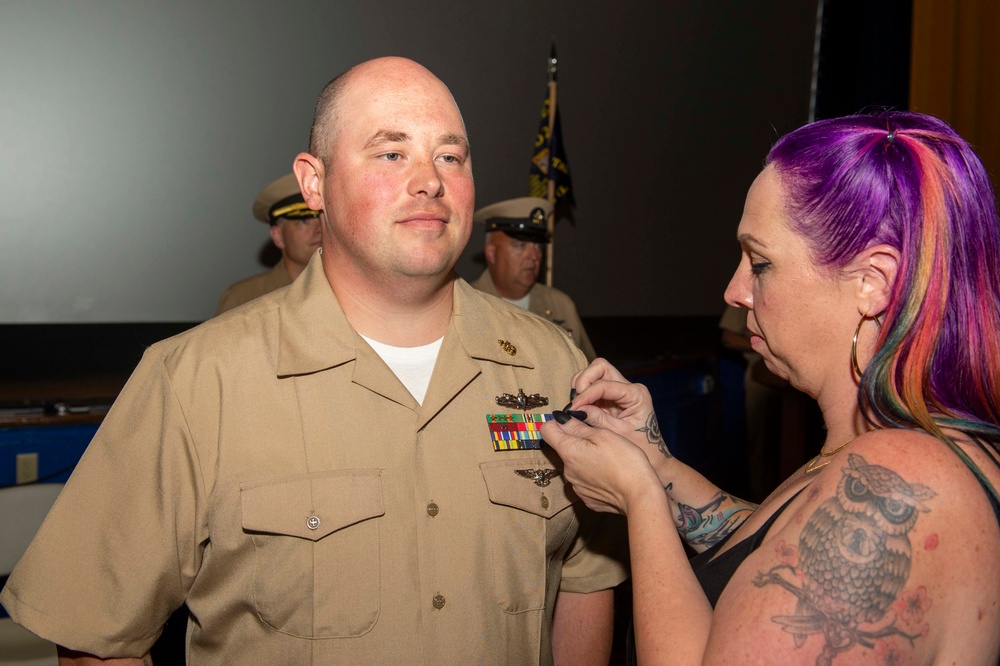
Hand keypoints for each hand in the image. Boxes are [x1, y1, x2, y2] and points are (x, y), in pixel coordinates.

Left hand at [541, 414, 662, 516]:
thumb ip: (578, 426)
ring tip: (606, 458)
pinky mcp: (586, 498)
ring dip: (584, 458)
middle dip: (575, 441)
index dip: (558, 422)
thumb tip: (560, 418)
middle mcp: (567, 471)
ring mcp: (576, 487)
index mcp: (569, 451)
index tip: (572, 421)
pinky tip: (608, 474)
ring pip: (574, 465)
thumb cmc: (625, 460)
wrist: (639, 495)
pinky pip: (584, 481)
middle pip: (562, 448)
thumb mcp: (603, 434)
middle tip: (597, 439)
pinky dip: (592, 475)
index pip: (547, 430)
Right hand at [567, 358, 672, 473]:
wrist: (653, 456)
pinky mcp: (612, 396)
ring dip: (582, 385)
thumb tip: (574, 410)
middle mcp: (629, 387)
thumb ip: (596, 419)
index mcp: (636, 394)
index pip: (604, 384)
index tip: (573, 409)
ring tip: (577, 406)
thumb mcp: (618, 434)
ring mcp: (620, 389)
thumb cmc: (641, 446)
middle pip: (600, 367)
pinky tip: (581, 408)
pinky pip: (593, 386)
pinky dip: (583, 393)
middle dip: (584, 381)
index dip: (585, 394)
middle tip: (576, 402)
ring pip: (594, 373)